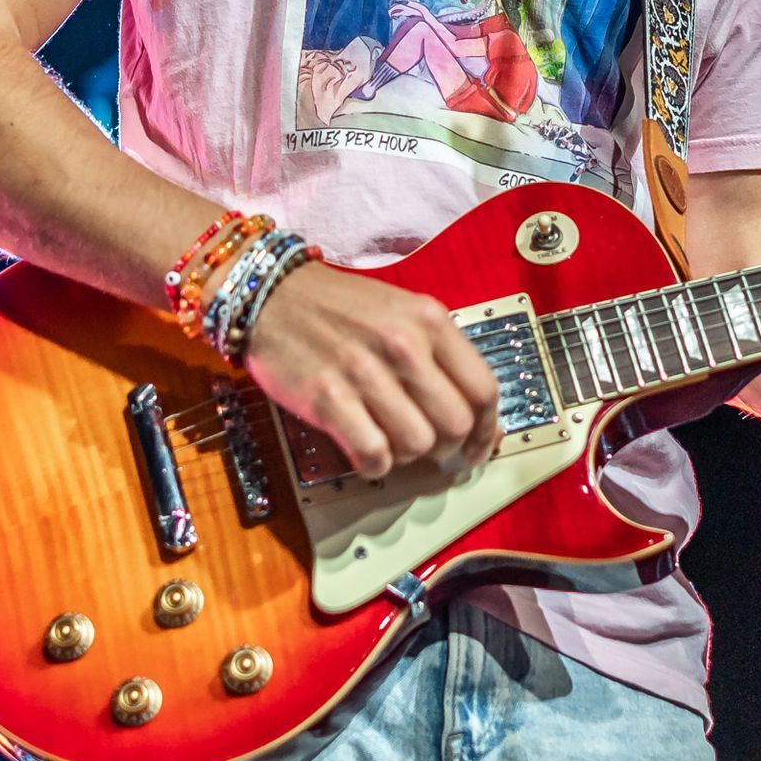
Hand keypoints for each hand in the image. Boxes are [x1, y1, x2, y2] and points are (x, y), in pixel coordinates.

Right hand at [244, 259, 501, 479]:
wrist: (272, 295)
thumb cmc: (339, 308)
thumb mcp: (402, 312)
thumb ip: (440, 357)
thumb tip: (475, 418)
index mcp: (430, 320)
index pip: (483, 390)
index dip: (488, 430)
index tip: (477, 447)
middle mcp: (403, 344)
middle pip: (456, 425)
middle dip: (446, 446)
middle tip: (427, 445)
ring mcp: (365, 372)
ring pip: (418, 445)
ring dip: (407, 454)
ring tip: (389, 439)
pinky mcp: (328, 398)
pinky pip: (374, 455)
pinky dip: (375, 464)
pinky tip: (365, 449)